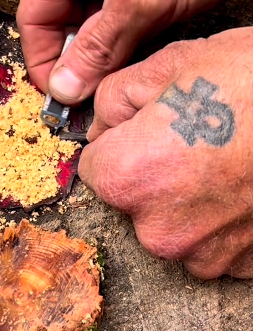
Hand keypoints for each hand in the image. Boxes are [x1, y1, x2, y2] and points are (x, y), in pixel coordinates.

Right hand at [17, 0, 252, 103]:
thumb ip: (97, 47)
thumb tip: (64, 86)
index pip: (33, 14)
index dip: (43, 61)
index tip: (59, 97)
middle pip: (56, 22)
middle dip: (72, 61)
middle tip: (86, 98)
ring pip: (84, 27)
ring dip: (96, 57)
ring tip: (109, 83)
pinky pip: (110, 23)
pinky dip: (116, 46)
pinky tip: (127, 63)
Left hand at [79, 28, 252, 278]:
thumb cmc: (251, 79)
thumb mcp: (169, 65)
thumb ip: (113, 98)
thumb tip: (100, 123)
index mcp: (130, 179)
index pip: (93, 167)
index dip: (117, 141)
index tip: (146, 126)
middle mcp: (161, 230)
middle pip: (131, 197)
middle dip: (149, 168)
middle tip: (193, 136)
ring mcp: (208, 254)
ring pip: (171, 220)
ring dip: (186, 195)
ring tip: (225, 156)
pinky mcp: (244, 265)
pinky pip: (211, 238)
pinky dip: (220, 215)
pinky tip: (244, 180)